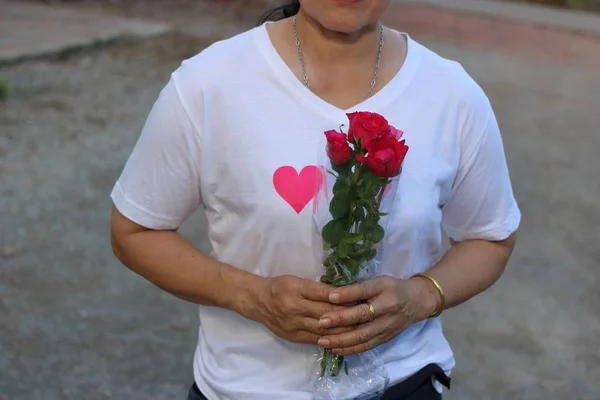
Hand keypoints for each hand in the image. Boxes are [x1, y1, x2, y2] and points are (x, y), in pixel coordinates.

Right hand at [252, 275, 353, 344]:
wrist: (257, 301)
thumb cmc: (280, 287)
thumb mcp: (297, 280)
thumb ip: (317, 288)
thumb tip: (342, 294)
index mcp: (296, 289)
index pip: (325, 294)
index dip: (344, 298)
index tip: (360, 298)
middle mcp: (295, 307)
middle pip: (326, 313)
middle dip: (348, 315)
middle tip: (366, 315)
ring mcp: (294, 324)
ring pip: (323, 329)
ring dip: (342, 329)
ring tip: (359, 328)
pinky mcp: (293, 337)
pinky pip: (315, 339)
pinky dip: (330, 338)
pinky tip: (342, 338)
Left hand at [316, 276, 438, 355]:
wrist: (416, 302)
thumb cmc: (391, 288)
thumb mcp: (378, 281)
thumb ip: (358, 288)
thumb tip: (332, 294)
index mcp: (384, 288)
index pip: (364, 290)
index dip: (347, 294)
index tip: (330, 296)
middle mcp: (387, 307)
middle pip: (363, 316)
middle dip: (341, 320)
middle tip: (321, 322)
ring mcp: (387, 325)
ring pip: (363, 335)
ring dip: (342, 339)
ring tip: (323, 341)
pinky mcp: (385, 338)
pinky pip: (367, 346)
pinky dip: (351, 349)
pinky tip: (335, 349)